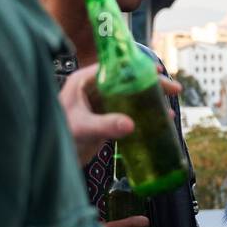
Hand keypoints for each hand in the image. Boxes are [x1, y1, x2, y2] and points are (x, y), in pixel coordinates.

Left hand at [59, 64, 181, 164]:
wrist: (51, 159)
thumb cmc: (58, 137)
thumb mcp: (83, 128)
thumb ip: (106, 125)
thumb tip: (132, 125)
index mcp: (85, 81)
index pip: (117, 68)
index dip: (139, 68)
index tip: (158, 71)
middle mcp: (94, 89)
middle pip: (128, 81)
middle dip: (152, 85)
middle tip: (175, 90)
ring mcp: (100, 105)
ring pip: (131, 97)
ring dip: (150, 102)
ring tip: (169, 112)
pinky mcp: (105, 120)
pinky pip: (129, 113)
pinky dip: (144, 117)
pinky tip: (158, 123)